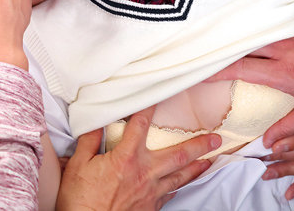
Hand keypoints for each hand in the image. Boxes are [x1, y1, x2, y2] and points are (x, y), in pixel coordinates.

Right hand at [57, 106, 220, 209]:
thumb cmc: (81, 201)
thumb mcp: (78, 165)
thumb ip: (90, 141)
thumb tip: (96, 122)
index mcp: (127, 158)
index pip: (141, 124)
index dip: (150, 106)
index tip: (160, 94)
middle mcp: (145, 174)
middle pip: (179, 154)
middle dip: (199, 145)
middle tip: (216, 138)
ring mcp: (150, 192)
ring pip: (181, 177)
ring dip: (197, 167)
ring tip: (210, 159)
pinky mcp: (150, 207)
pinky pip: (170, 194)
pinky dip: (179, 186)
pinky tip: (184, 183)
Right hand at [207, 0, 293, 135]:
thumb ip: (290, 127)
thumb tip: (267, 141)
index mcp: (284, 74)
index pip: (241, 69)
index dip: (217, 71)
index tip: (200, 74)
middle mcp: (283, 51)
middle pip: (241, 48)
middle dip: (220, 53)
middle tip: (202, 57)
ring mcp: (290, 36)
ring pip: (254, 36)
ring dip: (237, 41)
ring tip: (220, 46)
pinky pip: (269, 29)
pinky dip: (255, 34)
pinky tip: (249, 36)